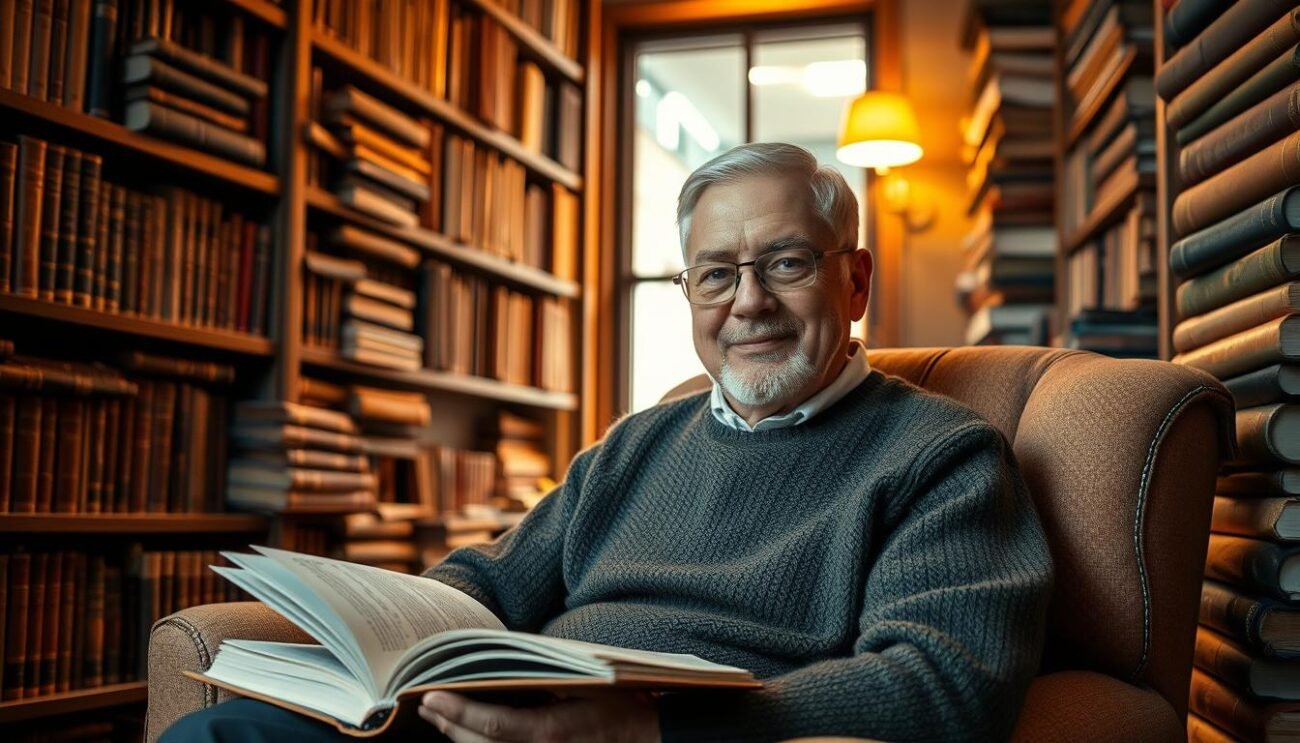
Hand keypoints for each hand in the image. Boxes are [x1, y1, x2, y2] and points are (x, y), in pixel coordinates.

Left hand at [419, 689, 660, 742]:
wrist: (646, 736)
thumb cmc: (618, 703)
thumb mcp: (583, 682)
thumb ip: (541, 676)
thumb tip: (498, 661)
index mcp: (550, 731)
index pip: (491, 725)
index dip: (457, 711)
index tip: (431, 696)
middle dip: (448, 724)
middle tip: (424, 703)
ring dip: (456, 737)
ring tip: (438, 716)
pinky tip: (466, 732)